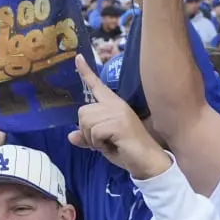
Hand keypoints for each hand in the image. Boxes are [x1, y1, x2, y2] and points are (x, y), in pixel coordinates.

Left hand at [70, 55, 169, 178]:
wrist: (148, 162)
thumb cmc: (128, 152)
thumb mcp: (103, 143)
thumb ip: (88, 137)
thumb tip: (71, 136)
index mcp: (114, 105)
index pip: (97, 86)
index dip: (86, 72)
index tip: (77, 57)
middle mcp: (116, 105)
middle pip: (83, 112)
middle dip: (85, 131)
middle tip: (100, 142)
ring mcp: (118, 113)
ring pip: (86, 122)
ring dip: (91, 139)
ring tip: (107, 144)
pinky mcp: (119, 123)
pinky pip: (94, 132)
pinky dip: (97, 144)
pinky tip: (111, 146)